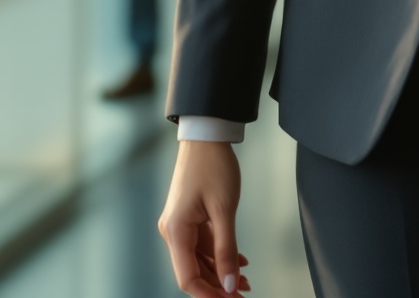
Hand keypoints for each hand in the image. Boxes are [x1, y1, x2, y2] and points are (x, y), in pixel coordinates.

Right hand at [158, 139, 249, 295]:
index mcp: (176, 231)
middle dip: (218, 287)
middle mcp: (172, 231)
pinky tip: (239, 262)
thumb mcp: (224, 210)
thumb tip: (230, 284)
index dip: (210, 295)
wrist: (206, 136)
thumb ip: (227, 250)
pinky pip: (201, 245)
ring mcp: (178, 225)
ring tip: (247, 282)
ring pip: (198, 260)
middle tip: (244, 295)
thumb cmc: (213, 167)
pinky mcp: (187, 218)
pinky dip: (219, 256)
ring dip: (221, 272)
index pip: (188, 278)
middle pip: (193, 272)